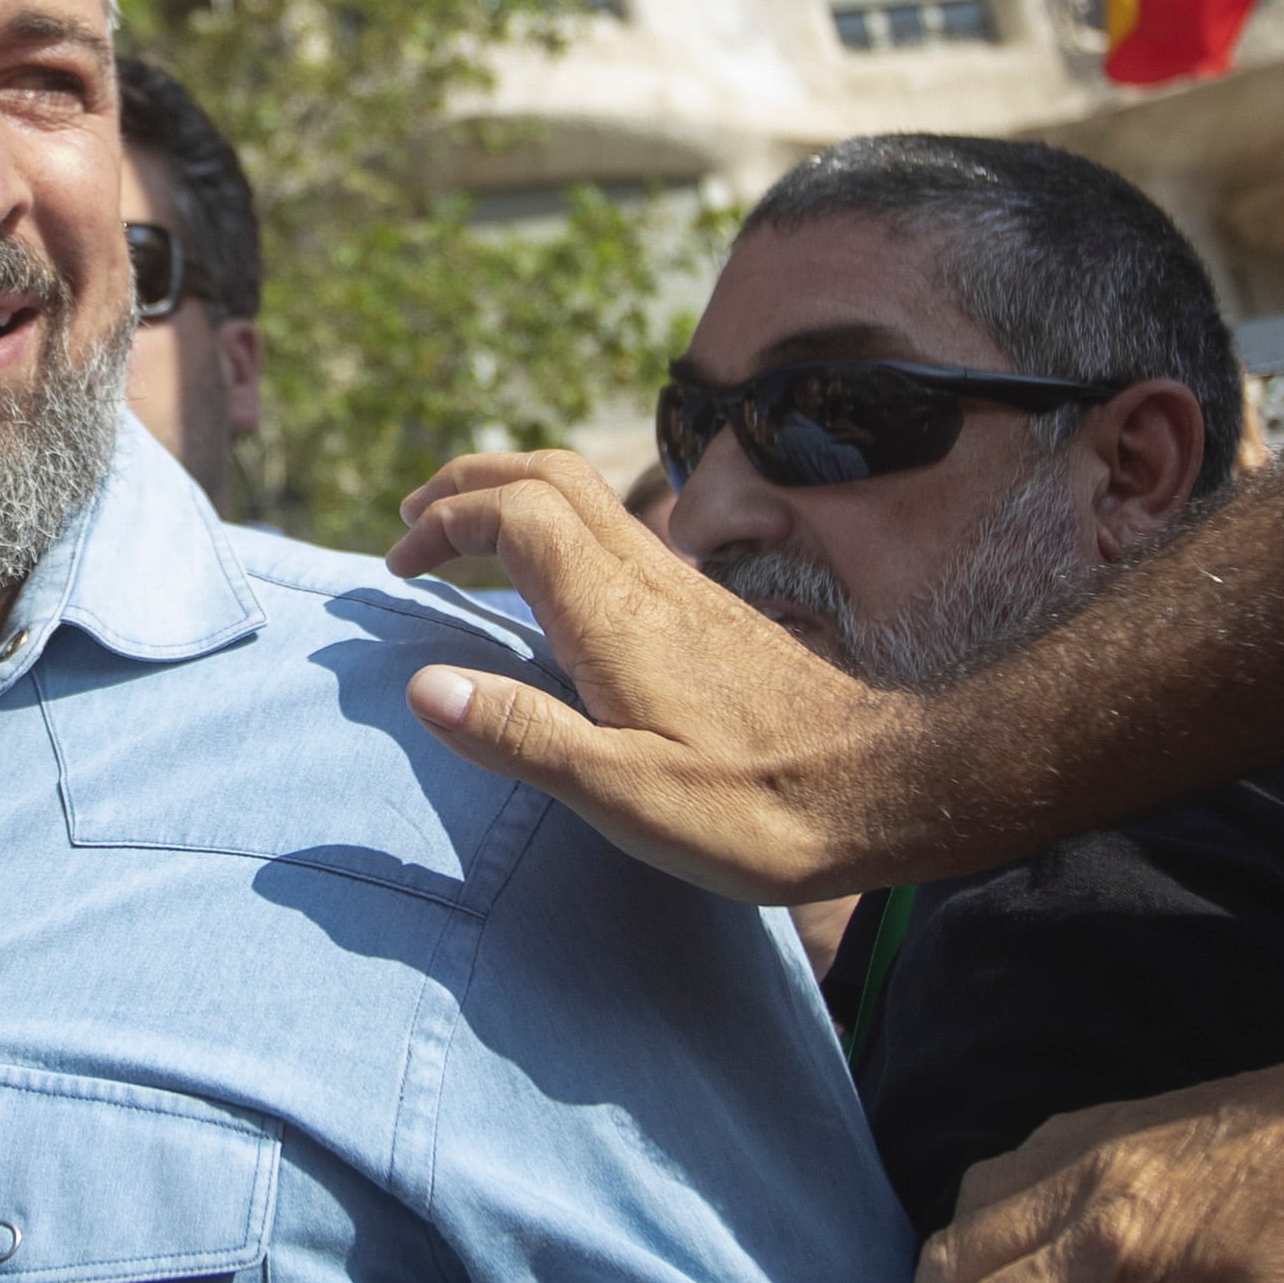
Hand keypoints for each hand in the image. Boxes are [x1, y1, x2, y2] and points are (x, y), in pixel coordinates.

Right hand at [389, 450, 906, 905]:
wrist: (884, 787)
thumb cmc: (757, 807)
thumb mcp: (625, 796)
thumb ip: (523, 737)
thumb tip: (423, 685)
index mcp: (613, 613)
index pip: (512, 513)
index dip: (443, 521)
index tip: (398, 566)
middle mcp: (648, 577)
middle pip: (546, 474)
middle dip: (469, 482)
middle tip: (411, 519)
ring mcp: (683, 587)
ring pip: (585, 495)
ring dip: (513, 496)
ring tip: (463, 537)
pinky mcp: (708, 610)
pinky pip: (615, 533)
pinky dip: (557, 530)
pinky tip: (550, 586)